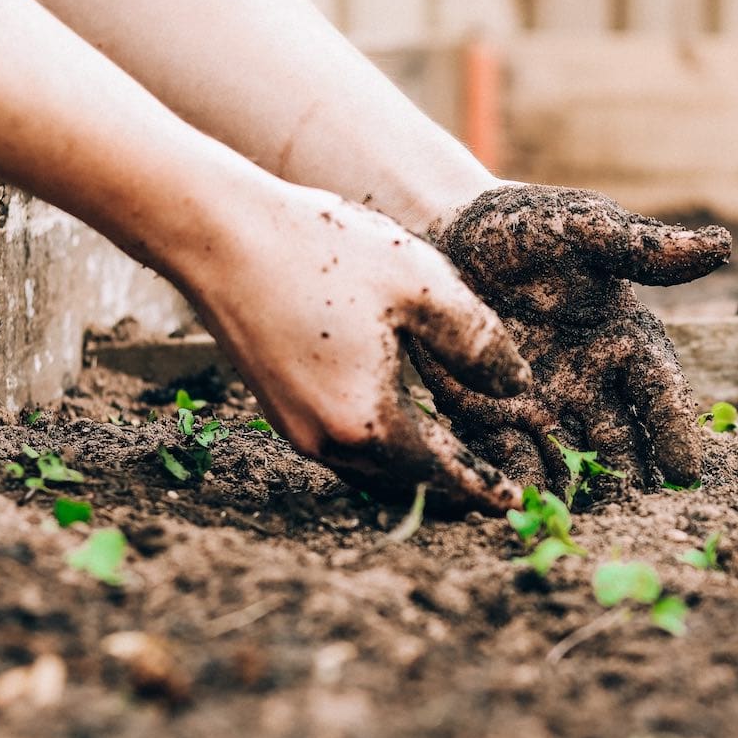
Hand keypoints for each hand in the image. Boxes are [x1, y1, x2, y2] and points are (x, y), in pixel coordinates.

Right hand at [182, 185, 530, 511]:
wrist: (219, 234)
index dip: (483, 487)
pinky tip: (401, 428)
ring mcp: (295, 428)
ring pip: (371, 471)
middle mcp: (327, 441)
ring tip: (455, 466)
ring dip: (415, 473)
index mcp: (368, 421)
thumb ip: (478, 343)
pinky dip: (382, 450)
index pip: (442, 473)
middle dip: (451, 490)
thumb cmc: (323, 251)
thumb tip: (518, 388)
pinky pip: (344, 447)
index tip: (515, 504)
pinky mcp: (278, 407)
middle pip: (405, 483)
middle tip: (493, 493)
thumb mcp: (422, 285)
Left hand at [411, 184, 731, 496]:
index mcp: (625, 340)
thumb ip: (642, 247)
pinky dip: (519, 484)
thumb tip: (721, 246)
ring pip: (571, 461)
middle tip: (637, 516)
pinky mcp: (492, 417)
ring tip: (582, 526)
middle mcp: (592, 383)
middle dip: (630, 479)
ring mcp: (544, 405)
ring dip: (579, 493)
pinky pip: (510, 458)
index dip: (674, 430)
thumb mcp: (582, 228)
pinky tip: (521, 509)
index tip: (686, 471)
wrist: (445, 233)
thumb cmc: (524, 226)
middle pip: (621, 441)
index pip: (660, 392)